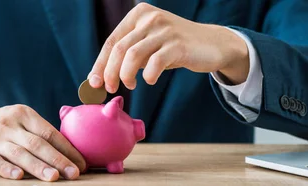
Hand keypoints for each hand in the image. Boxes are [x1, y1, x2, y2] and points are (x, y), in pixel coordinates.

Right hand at [0, 104, 85, 181]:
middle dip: (57, 160)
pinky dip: (7, 169)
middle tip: (73, 173)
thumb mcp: (19, 119)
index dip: (67, 149)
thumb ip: (40, 132)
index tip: (81, 164)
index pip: (49, 133)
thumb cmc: (2, 125)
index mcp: (24, 114)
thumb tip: (71, 152)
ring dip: (38, 167)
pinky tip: (19, 176)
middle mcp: (10, 125)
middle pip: (37, 144)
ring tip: (53, 177)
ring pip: (19, 154)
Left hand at [88, 3, 249, 91]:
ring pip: (132, 55)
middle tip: (110, 88)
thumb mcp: (149, 44)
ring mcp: (164, 30)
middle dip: (109, 72)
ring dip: (126, 75)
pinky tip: (149, 80)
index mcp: (138, 14)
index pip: (111, 41)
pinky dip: (147, 76)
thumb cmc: (175, 48)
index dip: (100, 64)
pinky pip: (154, 63)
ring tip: (130, 85)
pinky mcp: (178, 44)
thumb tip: (100, 77)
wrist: (213, 44)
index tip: (94, 83)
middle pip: (119, 49)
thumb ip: (128, 54)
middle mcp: (150, 18)